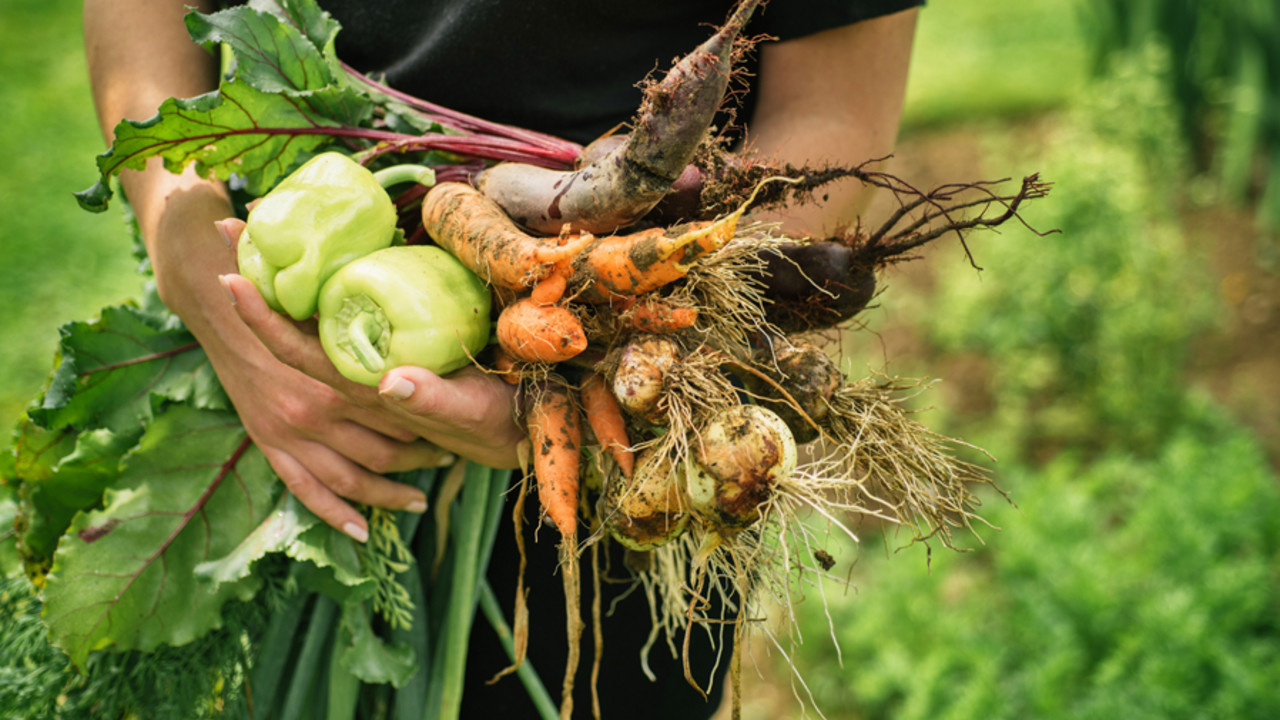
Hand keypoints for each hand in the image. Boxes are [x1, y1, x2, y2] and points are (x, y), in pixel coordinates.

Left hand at [216, 220, 525, 465]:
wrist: (511, 433)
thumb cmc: (492, 421)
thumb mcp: (468, 411)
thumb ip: (432, 400)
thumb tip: (390, 382)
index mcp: (362, 388)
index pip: (298, 350)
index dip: (262, 316)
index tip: (229, 275)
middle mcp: (353, 377)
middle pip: (289, 328)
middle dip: (256, 280)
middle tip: (229, 228)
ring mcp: (368, 364)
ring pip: (308, 323)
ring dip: (276, 282)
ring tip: (254, 236)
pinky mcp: (388, 355)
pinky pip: (338, 324)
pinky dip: (315, 293)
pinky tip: (308, 265)